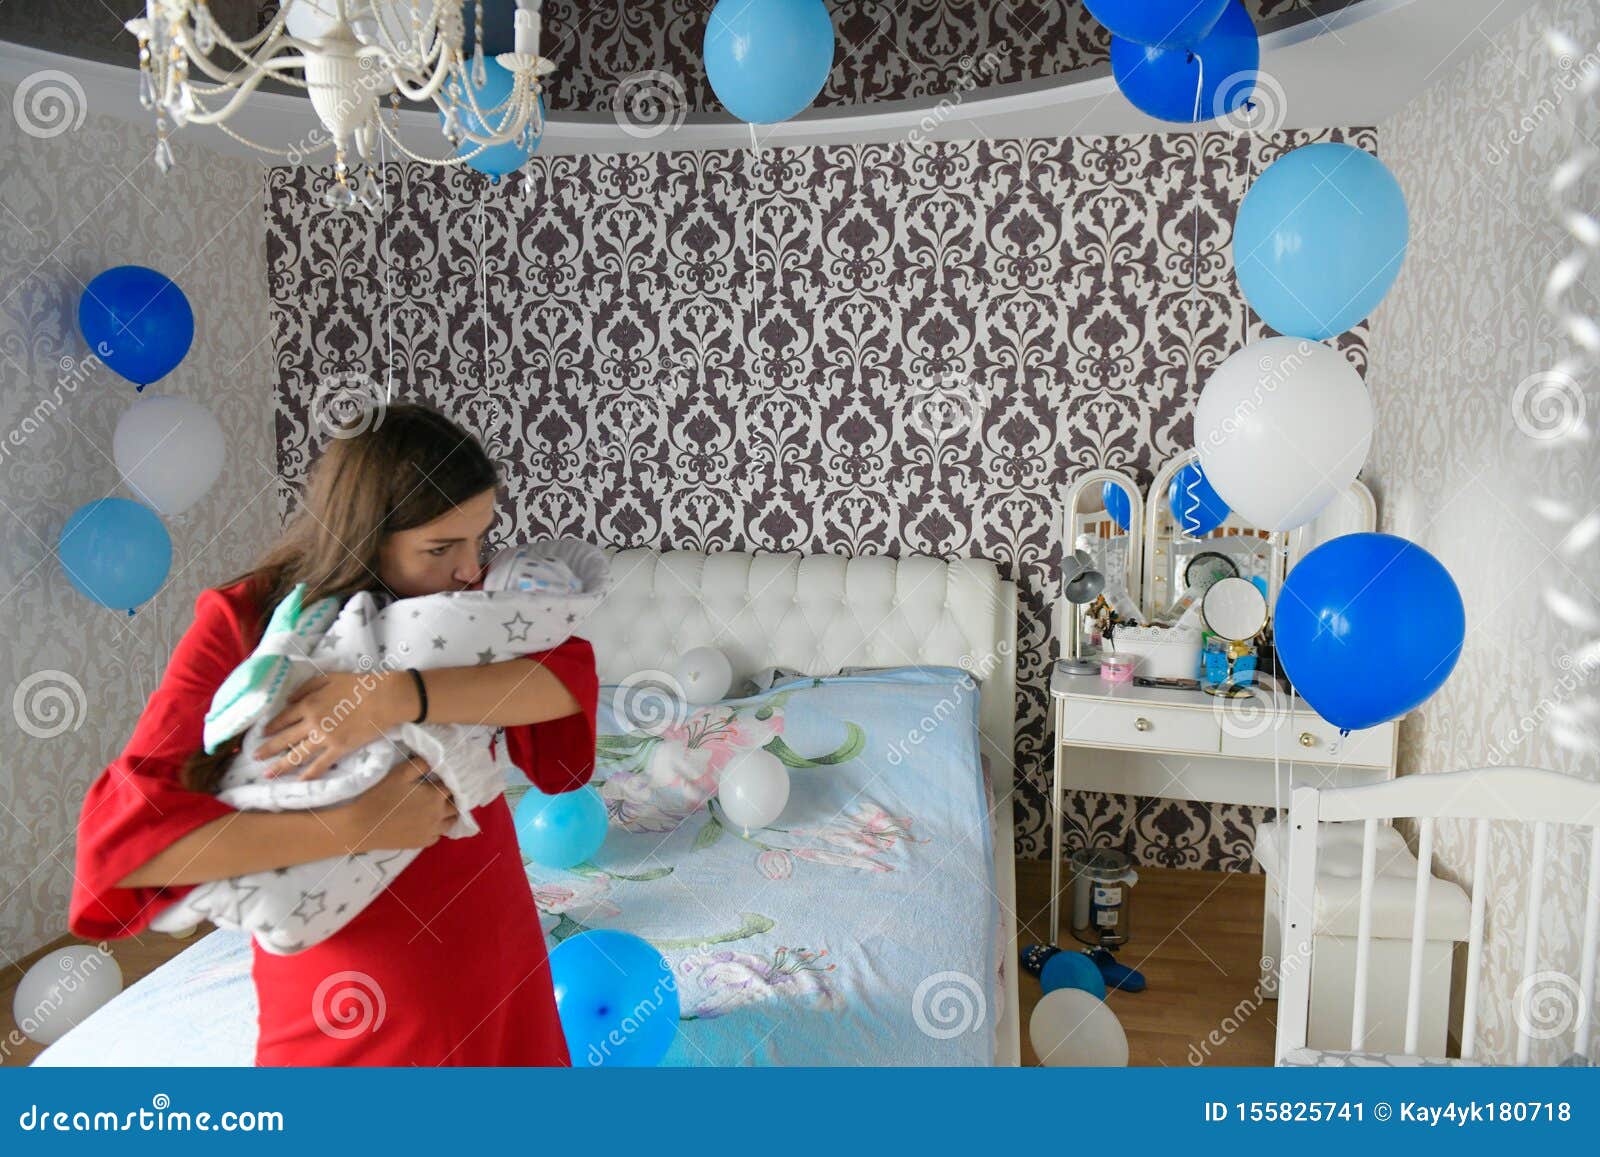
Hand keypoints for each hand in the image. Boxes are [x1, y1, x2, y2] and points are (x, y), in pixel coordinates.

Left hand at [257, 669, 418, 780]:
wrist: (384, 697)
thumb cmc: (359, 684)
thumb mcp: (329, 677)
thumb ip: (306, 688)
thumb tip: (288, 700)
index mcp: (308, 703)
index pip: (283, 718)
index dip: (271, 727)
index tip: (262, 734)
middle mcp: (312, 722)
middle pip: (284, 739)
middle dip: (267, 749)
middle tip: (254, 758)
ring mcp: (325, 737)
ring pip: (297, 755)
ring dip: (281, 766)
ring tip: (267, 774)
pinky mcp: (340, 748)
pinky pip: (321, 764)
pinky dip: (310, 774)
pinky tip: (300, 780)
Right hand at [334, 754, 456, 852]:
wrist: (363, 825)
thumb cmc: (382, 796)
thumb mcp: (400, 773)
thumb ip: (420, 764)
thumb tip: (436, 759)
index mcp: (436, 796)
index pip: (452, 786)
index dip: (449, 781)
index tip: (444, 778)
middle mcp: (439, 815)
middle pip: (455, 805)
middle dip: (452, 798)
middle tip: (443, 792)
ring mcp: (432, 831)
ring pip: (450, 822)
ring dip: (448, 814)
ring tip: (439, 807)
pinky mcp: (422, 843)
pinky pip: (438, 835)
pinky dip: (437, 828)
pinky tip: (429, 823)